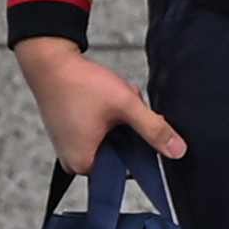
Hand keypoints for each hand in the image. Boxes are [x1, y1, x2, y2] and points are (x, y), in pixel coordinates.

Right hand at [16, 34, 187, 175]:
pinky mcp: (68, 132)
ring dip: (119, 118)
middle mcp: (72, 161)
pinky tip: (101, 98)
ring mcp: (68, 146)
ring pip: (111, 137)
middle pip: (120, 151)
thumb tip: (178, 151)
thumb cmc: (80, 84)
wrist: (50, 61)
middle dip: (128, 128)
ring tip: (108, 99)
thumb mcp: (125, 105)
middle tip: (120, 105)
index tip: (137, 122)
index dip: (140, 144)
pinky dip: (107, 114)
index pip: (127, 167)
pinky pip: (98, 129)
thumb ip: (154, 128)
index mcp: (84, 164)